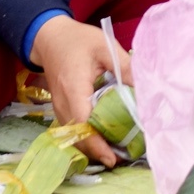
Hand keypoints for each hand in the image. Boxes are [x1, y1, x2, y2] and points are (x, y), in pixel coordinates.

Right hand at [31, 17, 129, 167]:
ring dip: (93, 145)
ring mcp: (59, 107)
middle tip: (122, 156)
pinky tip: (104, 137)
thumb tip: (143, 87)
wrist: (51, 38)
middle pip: (78, 136)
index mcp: (73, 88)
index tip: (112, 156)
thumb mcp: (105, 46)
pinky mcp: (61, 108)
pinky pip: (73, 128)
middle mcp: (63, 103)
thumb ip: (124, 66)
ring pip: (74, 135)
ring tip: (116, 150)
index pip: (83, 123)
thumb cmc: (78, 40)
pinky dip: (86, 136)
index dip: (97, 142)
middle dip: (98, 149)